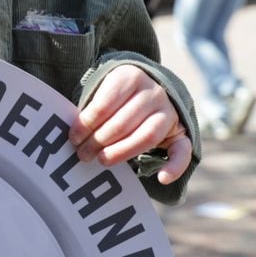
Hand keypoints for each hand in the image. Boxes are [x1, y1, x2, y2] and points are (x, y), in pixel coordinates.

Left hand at [68, 65, 192, 185]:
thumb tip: (74, 137)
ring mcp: (169, 111)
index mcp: (130, 77)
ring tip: (102, 161)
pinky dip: (175, 167)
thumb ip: (92, 111)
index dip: (87, 123)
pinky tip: (162, 179)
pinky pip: (182, 150)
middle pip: (123, 121)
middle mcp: (153, 92)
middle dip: (99, 141)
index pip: (105, 103)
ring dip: (122, 152)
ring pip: (147, 135)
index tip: (73, 138)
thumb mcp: (103, 92)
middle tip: (83, 154)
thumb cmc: (117, 97)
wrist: (149, 90)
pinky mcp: (181, 132)